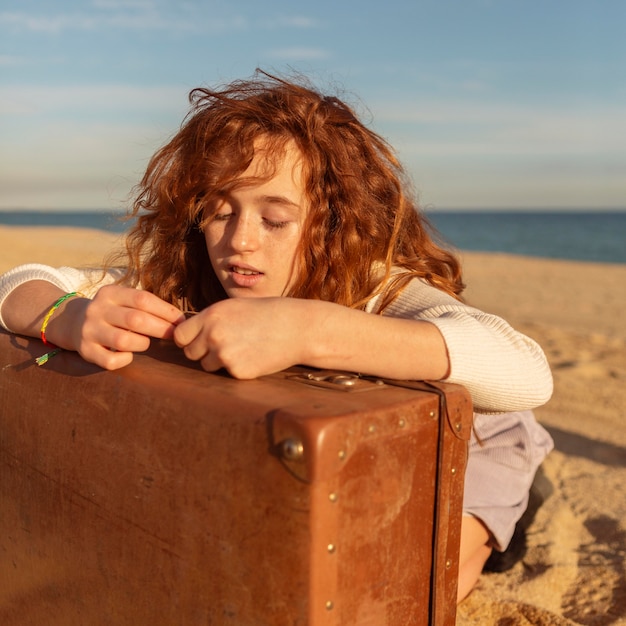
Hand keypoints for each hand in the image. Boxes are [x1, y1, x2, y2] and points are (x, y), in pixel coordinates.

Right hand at [51, 285, 185, 369]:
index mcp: (110, 293)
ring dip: (142, 343)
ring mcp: (89, 331)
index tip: (181, 320)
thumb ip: (146, 305)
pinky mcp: (86, 351)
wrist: (73, 322)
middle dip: (161, 328)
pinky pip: (110, 360)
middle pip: (135, 319)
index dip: (166, 311)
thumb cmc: (113, 312)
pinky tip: (129, 355)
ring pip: (123, 340)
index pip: (142, 299)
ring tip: (146, 343)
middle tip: (175, 335)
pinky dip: (125, 359)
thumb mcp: (123, 300)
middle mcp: (97, 310)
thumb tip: (180, 320)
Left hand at [173, 298, 306, 378]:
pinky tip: (254, 356)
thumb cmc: (267, 314)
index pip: (180, 336)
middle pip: (190, 353)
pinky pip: (227, 374)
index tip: (201, 339)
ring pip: (207, 366)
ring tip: (243, 348)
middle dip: (203, 351)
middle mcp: (213, 335)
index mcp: (211, 316)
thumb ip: (210, 320)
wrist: (297, 328)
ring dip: (220, 361)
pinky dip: (238, 368)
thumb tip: (186, 336)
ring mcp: (225, 355)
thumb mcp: (234, 308)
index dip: (189, 339)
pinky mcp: (238, 372)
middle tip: (226, 344)